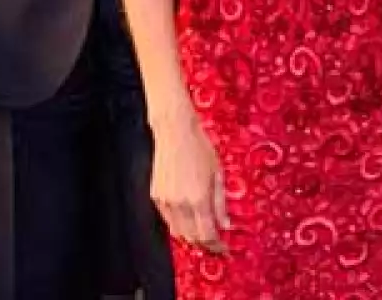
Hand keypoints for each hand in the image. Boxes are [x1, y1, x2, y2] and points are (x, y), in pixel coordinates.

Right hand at [152, 111, 229, 255]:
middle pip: (192, 238)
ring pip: (178, 232)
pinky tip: (188, 222)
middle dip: (205, 245)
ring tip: (203, 237)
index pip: (208, 234)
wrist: (175, 132)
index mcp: (199, 199)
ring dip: (191, 239)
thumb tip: (226, 225)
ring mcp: (165, 202)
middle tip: (215, 246)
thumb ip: (221, 202)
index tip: (224, 249)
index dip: (217, 246)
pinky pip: (168, 220)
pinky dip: (179, 226)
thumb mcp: (218, 173)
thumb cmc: (200, 148)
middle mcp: (180, 204)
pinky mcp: (155, 197)